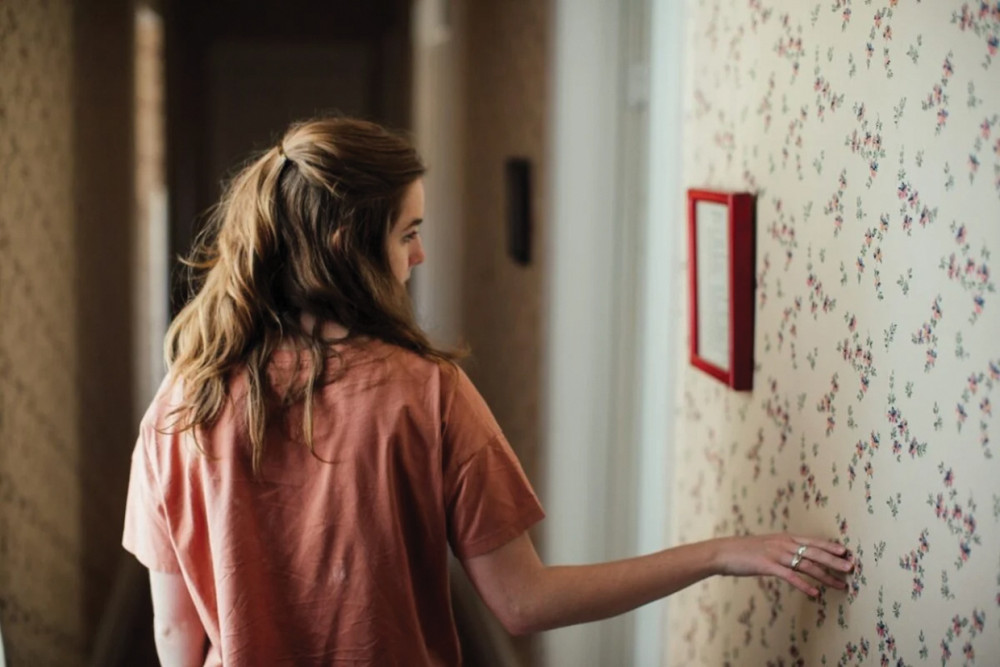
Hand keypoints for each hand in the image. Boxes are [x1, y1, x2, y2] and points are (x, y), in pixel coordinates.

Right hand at [713, 534, 853, 596]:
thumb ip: (781, 549)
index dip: (830, 546)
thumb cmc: (743, 551)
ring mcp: (775, 554)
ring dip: (825, 575)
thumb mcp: (765, 545)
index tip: (846, 552)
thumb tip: (793, 556)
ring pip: (806, 565)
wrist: (722, 552)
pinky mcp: (767, 565)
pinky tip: (815, 593)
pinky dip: (804, 585)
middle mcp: (783, 544)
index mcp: (784, 538)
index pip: (813, 541)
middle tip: (851, 567)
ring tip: (840, 584)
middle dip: (834, 560)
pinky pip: (790, 576)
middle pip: (814, 552)